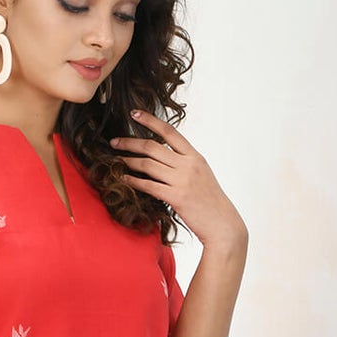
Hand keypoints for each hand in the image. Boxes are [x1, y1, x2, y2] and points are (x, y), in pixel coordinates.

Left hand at [110, 108, 245, 247]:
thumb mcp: (201, 174)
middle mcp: (188, 165)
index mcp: (194, 156)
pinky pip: (149, 186)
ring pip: (148, 165)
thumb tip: (164, 157)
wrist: (222, 223)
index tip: (134, 113)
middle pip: (153, 147)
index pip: (170, 132)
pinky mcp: (177, 197)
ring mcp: (183, 180)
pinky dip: (134, 181)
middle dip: (130, 142)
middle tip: (114, 142)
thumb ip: (184, 163)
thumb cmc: (210, 201)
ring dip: (128, 161)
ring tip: (115, 160)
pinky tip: (124, 179)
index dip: (150, 120)